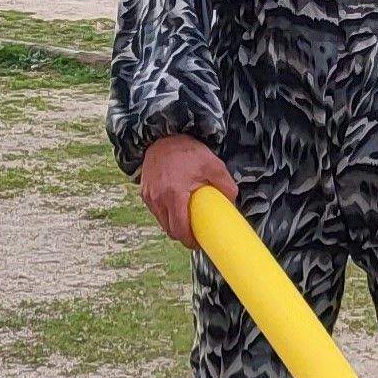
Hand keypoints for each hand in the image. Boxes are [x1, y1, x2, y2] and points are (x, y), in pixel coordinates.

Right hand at [139, 134, 238, 249]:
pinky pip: (156, 211)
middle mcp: (158, 198)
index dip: (189, 241)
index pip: (179, 229)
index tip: (199, 242)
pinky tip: (176, 206)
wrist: (163, 136)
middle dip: (182, 235)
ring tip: (186, 219)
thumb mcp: (213, 165)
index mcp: (174, 194)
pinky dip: (165, 213)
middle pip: (169, 230)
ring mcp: (149, 196)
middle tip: (195, 233)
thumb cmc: (188, 151)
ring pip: (161, 222)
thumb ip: (226, 186)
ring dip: (173, 225)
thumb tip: (232, 204)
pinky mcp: (144, 192)